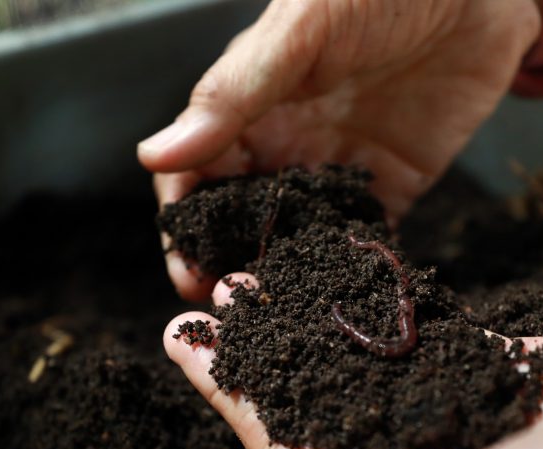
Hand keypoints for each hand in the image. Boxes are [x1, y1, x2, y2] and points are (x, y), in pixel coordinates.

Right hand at [138, 0, 541, 299]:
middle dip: (226, 267)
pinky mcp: (388, 188)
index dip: (184, 228)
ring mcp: (333, 171)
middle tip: (227, 314)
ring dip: (280, 278)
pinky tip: (340, 304)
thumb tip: (154, 156)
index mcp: (248, 109)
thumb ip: (233, 94)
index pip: (195, 177)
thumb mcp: (299, 31)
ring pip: (292, 239)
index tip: (185, 275)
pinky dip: (346, 272)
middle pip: (238, 221)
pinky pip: (359, 240)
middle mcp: (283, 146)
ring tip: (277, 323)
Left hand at [164, 306, 542, 448]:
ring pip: (370, 364)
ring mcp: (475, 420)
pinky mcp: (515, 367)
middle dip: (259, 355)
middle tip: (205, 297)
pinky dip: (382, 303)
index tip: (181, 344)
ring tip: (255, 273)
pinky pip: (432, 332)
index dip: (231, 401)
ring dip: (310, 321)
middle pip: (320, 408)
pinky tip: (340, 271)